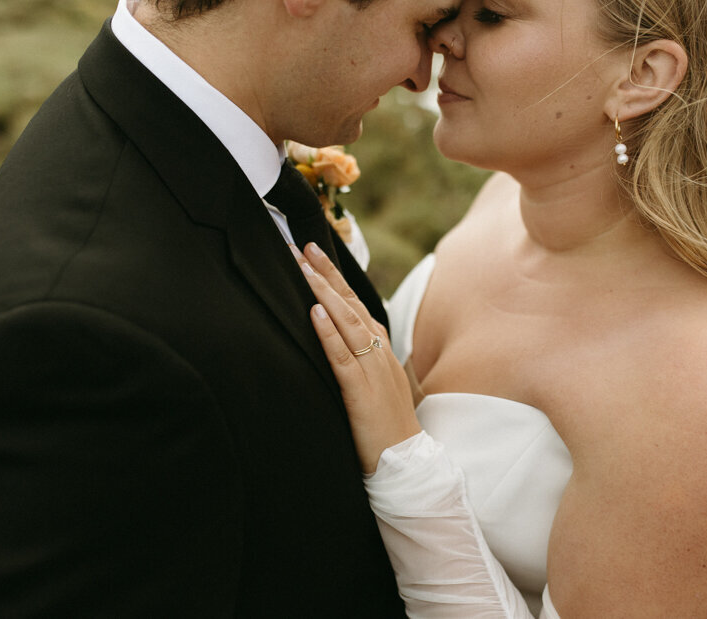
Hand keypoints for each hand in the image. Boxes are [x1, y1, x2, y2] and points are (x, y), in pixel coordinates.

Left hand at [296, 243, 421, 472]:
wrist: (404, 460)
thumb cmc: (384, 425)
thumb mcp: (373, 383)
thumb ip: (357, 359)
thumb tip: (332, 339)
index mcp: (380, 348)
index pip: (355, 304)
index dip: (335, 279)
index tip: (314, 254)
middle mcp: (378, 351)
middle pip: (350, 304)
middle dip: (325, 274)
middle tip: (303, 247)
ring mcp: (371, 369)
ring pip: (346, 322)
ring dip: (323, 293)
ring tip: (303, 269)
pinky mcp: (360, 391)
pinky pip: (342, 357)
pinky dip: (328, 333)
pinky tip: (314, 314)